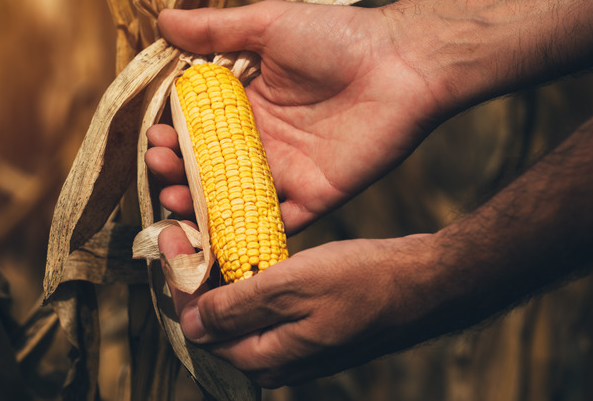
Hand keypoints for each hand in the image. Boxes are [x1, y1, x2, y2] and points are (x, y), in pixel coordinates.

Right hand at [151, 0, 443, 232]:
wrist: (402, 63)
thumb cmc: (337, 37)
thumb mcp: (268, 25)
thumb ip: (216, 30)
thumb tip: (162, 21)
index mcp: (249, 105)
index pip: (199, 129)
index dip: (174, 136)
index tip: (155, 137)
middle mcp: (263, 142)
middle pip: (209, 168)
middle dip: (178, 170)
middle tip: (160, 164)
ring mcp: (287, 173)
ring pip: (232, 199)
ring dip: (199, 204)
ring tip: (174, 195)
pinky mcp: (313, 197)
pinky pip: (274, 225)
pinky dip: (245, 235)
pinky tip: (212, 235)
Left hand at [158, 226, 442, 387]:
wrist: (424, 284)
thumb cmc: (364, 282)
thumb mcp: (293, 288)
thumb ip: (237, 308)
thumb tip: (191, 323)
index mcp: (265, 359)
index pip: (199, 327)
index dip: (177, 281)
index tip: (168, 235)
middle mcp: (274, 360)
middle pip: (214, 323)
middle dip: (191, 278)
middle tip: (179, 231)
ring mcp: (291, 345)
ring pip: (236, 313)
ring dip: (215, 276)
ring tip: (201, 235)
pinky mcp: (305, 328)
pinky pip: (260, 307)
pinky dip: (243, 279)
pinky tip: (238, 250)